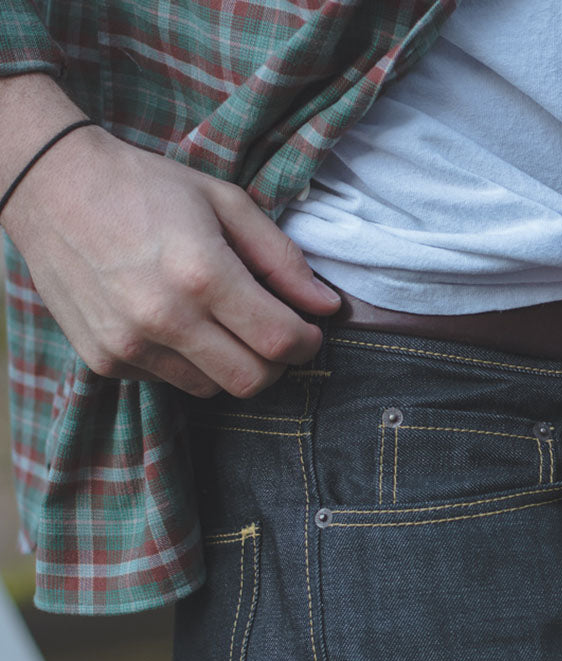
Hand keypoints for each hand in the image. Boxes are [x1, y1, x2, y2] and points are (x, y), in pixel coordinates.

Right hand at [2, 125, 338, 397]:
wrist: (50, 187)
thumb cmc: (146, 188)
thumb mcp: (225, 203)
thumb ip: (282, 259)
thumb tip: (328, 306)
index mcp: (202, 274)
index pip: (278, 341)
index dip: (306, 344)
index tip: (309, 332)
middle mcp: (164, 318)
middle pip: (251, 381)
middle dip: (278, 364)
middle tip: (276, 336)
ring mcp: (130, 344)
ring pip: (213, 389)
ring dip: (233, 365)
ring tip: (223, 324)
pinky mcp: (106, 360)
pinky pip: (171, 381)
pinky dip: (190, 363)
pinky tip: (178, 324)